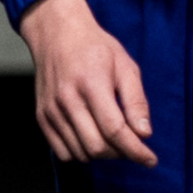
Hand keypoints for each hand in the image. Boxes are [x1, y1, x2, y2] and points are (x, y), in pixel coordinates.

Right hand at [19, 0, 156, 165]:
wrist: (57, 33)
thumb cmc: (95, 47)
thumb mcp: (125, 66)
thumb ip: (136, 101)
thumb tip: (144, 134)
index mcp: (91, 83)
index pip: (114, 130)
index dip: (135, 150)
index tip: (150, 160)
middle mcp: (67, 100)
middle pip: (97, 147)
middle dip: (121, 153)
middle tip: (132, 144)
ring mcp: (51, 110)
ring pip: (81, 153)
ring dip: (102, 153)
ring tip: (112, 137)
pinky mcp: (42, 117)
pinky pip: (63, 152)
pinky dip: (81, 152)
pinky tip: (92, 136)